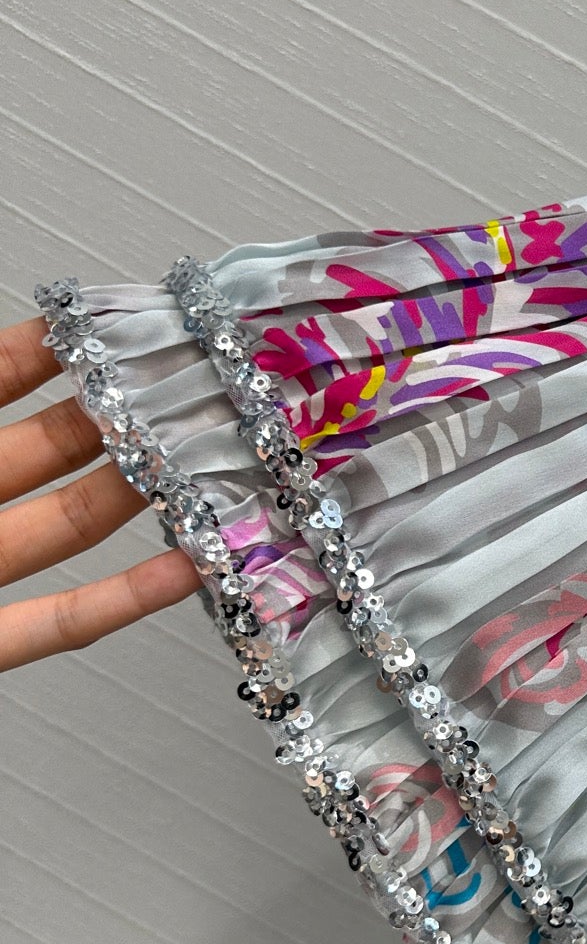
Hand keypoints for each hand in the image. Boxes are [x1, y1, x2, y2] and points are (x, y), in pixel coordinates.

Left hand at [0, 313, 203, 673]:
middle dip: (130, 418)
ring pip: (70, 526)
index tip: (127, 323)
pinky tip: (182, 572)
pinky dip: (124, 599)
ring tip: (210, 469)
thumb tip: (38, 327)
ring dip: (144, 499)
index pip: (0, 379)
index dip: (62, 347)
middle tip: (200, 393)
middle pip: (56, 447)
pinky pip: (59, 620)